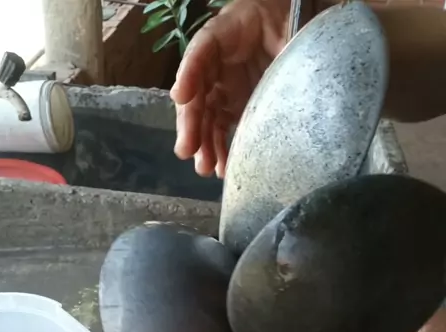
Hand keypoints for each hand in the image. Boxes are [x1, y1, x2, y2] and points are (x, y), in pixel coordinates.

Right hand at [170, 0, 287, 176]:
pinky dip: (220, 150)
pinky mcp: (235, 106)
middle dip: (191, 123)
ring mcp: (225, 87)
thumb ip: (282, 42)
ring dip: (203, 144)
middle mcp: (217, 63)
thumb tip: (282, 66)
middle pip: (197, 93)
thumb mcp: (286, 23)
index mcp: (224, 33)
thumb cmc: (288, 17)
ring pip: (206, 117)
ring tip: (204, 168)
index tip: (182, 97)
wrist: (295, 24)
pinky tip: (221, 169)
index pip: (201, 50)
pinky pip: (222, 129)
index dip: (189, 73)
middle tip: (187, 149)